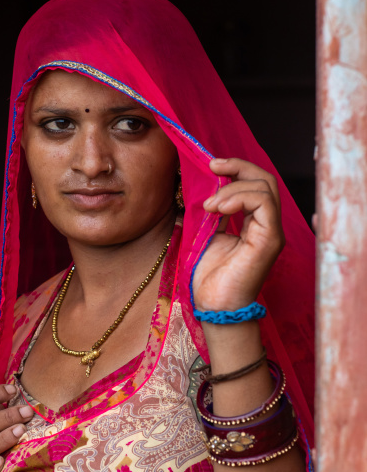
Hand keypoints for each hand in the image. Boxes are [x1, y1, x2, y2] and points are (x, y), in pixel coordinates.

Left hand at [192, 158, 284, 311]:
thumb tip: (199, 191)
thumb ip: (209, 214)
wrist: (215, 306)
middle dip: (238, 167)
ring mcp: (271, 232)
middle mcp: (267, 225)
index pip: (255, 184)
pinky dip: (239, 197)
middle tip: (212, 167)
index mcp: (254, 223)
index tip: (211, 165)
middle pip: (265, 179)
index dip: (236, 168)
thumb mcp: (205, 236)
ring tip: (210, 205)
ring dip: (232, 188)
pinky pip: (264, 202)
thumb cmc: (210, 278)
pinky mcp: (270, 239)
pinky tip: (218, 208)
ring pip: (265, 187)